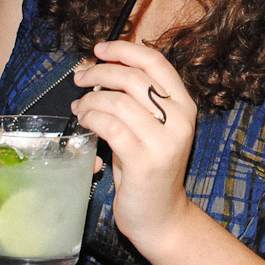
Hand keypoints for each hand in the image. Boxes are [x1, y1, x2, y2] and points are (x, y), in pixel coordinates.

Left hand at [71, 40, 196, 255]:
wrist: (161, 215)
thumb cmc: (149, 169)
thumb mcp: (151, 129)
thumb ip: (137, 100)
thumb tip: (103, 69)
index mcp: (184, 105)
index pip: (156, 62)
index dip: (124, 50)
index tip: (100, 49)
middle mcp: (180, 119)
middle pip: (133, 78)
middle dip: (100, 72)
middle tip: (80, 78)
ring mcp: (164, 141)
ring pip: (118, 102)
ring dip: (90, 100)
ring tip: (79, 107)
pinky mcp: (145, 161)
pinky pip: (110, 127)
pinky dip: (91, 119)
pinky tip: (83, 122)